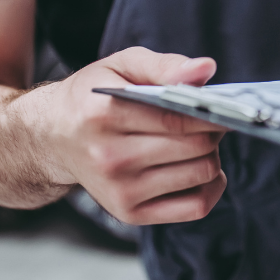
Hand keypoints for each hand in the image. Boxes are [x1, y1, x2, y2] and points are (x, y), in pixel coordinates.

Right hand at [32, 47, 228, 224]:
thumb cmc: (94, 97)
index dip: (211, 113)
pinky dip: (211, 186)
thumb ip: (164, 65)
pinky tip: (202, 168)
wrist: (53, 138)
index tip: (226, 106)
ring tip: (197, 140)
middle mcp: (109, 158)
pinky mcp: (130, 214)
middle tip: (210, 120)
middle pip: (195, 148)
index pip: (177, 119)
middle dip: (214, 131)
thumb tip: (206, 69)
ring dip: (211, 155)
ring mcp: (119, 192)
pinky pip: (195, 207)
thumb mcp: (121, 66)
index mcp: (103, 116)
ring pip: (200, 174)